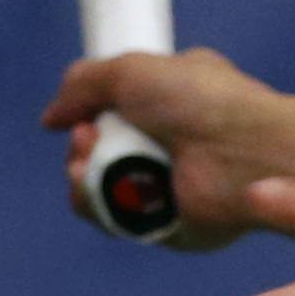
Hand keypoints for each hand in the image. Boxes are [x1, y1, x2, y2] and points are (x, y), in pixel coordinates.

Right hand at [41, 47, 286, 249]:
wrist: (242, 151)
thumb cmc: (202, 102)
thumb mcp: (132, 70)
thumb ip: (83, 83)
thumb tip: (52, 119)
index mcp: (175, 100)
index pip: (120, 110)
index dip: (92, 112)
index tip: (82, 111)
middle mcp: (173, 144)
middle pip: (100, 152)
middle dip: (80, 145)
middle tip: (86, 136)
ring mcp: (169, 186)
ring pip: (97, 188)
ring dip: (81, 172)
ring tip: (90, 156)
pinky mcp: (166, 225)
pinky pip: (112, 220)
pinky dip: (96, 203)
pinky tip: (101, 186)